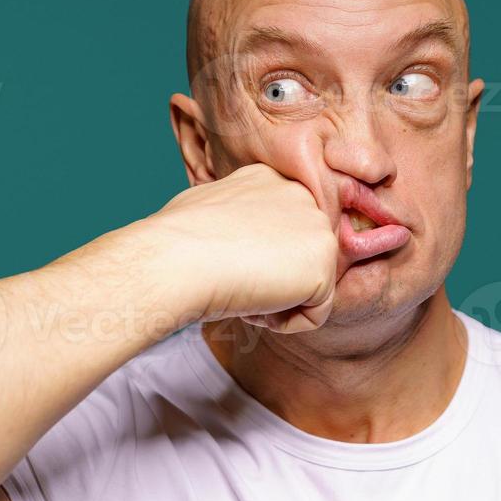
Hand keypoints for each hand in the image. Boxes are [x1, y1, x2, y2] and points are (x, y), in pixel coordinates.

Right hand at [146, 163, 338, 332]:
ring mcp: (318, 228)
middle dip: (270, 281)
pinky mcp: (325, 264)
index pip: (281, 235)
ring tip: (242, 290)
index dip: (253, 261)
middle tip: (233, 280)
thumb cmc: (176, 241)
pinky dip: (284, 322)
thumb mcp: (207, 212)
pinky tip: (255, 304)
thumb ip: (236, 219)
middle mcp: (302, 196)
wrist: (177, 260)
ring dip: (276, 302)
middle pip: (299, 261)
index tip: (223, 263)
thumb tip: (234, 239)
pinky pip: (315, 313)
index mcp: (271, 178)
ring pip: (310, 287)